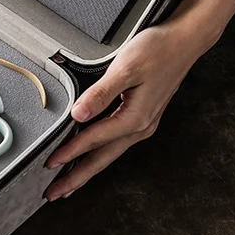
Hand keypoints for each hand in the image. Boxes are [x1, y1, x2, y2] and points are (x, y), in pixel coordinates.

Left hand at [44, 19, 208, 200]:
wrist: (184, 41)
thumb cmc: (157, 50)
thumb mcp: (126, 68)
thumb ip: (100, 93)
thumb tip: (78, 114)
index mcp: (134, 118)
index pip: (93, 141)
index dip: (69, 153)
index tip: (49, 165)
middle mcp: (140, 127)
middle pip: (102, 159)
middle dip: (77, 177)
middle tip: (55, 193)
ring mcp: (143, 123)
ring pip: (109, 153)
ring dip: (87, 169)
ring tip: (69, 182)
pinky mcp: (143, 115)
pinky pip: (115, 142)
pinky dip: (99, 153)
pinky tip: (90, 154)